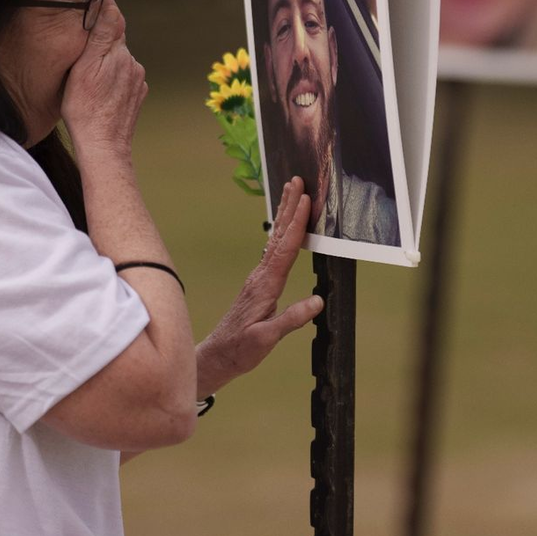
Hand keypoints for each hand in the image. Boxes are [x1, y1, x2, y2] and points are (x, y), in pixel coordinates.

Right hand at [61, 0, 146, 160]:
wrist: (103, 146)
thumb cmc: (86, 109)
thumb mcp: (84, 68)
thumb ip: (100, 35)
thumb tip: (109, 5)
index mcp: (118, 53)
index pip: (114, 19)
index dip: (103, 8)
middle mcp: (132, 63)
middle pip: (115, 40)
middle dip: (100, 39)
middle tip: (80, 46)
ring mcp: (137, 80)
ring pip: (119, 59)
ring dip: (106, 61)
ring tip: (87, 75)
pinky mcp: (137, 94)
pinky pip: (123, 77)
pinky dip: (112, 78)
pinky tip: (100, 90)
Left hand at [196, 178, 322, 394]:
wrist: (218, 355)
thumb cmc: (240, 349)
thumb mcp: (266, 339)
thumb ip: (291, 320)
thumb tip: (318, 301)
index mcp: (266, 285)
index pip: (286, 249)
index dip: (297, 223)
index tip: (305, 200)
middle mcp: (261, 275)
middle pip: (278, 235)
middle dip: (288, 206)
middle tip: (296, 180)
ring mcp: (258, 277)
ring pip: (274, 239)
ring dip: (283, 214)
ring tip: (290, 192)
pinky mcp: (259, 282)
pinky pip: (273, 249)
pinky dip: (281, 232)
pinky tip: (283, 227)